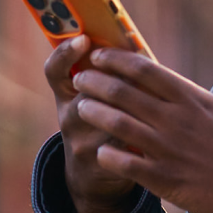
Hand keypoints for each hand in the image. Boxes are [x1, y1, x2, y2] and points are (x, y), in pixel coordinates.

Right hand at [44, 36, 139, 212]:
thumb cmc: (108, 119)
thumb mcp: (99, 98)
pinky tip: (156, 124)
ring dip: (130, 102)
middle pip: (84, 89)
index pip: (55, 69)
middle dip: (111, 76)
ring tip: (150, 96)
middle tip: (131, 68)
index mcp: (68, 94)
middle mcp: (68, 115)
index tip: (83, 39)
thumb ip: (111, 73)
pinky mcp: (97, 160)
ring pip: (106, 113)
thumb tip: (133, 38)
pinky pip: (120, 139)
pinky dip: (140, 129)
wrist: (95, 174)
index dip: (65, 52)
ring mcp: (79, 139)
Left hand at [70, 48, 212, 212]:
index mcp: (193, 98)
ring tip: (81, 109)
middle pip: (123, 91)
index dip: (116, 59)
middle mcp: (176, 119)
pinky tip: (100, 150)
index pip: (145, 69)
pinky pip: (122, 162)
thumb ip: (204, 99)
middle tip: (81, 79)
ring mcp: (167, 148)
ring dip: (93, 112)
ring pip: (116, 123)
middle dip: (95, 81)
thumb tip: (188, 92)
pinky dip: (106, 153)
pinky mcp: (163, 178)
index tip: (99, 55)